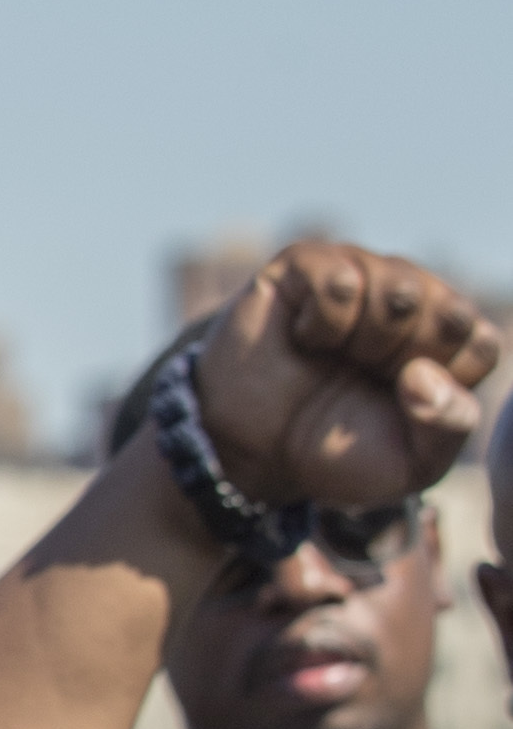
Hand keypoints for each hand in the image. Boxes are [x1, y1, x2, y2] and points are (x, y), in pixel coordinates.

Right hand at [186, 242, 498, 517]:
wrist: (249, 448)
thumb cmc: (336, 450)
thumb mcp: (412, 463)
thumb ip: (448, 426)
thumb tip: (422, 374)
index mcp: (447, 338)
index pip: (478, 342)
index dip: (439, 380)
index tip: (398, 401)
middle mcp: (411, 297)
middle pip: (445, 312)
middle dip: (400, 362)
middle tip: (360, 378)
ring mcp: (361, 273)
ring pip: (399, 287)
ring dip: (362, 341)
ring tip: (333, 355)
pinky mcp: (306, 265)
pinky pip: (340, 279)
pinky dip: (323, 322)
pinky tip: (305, 336)